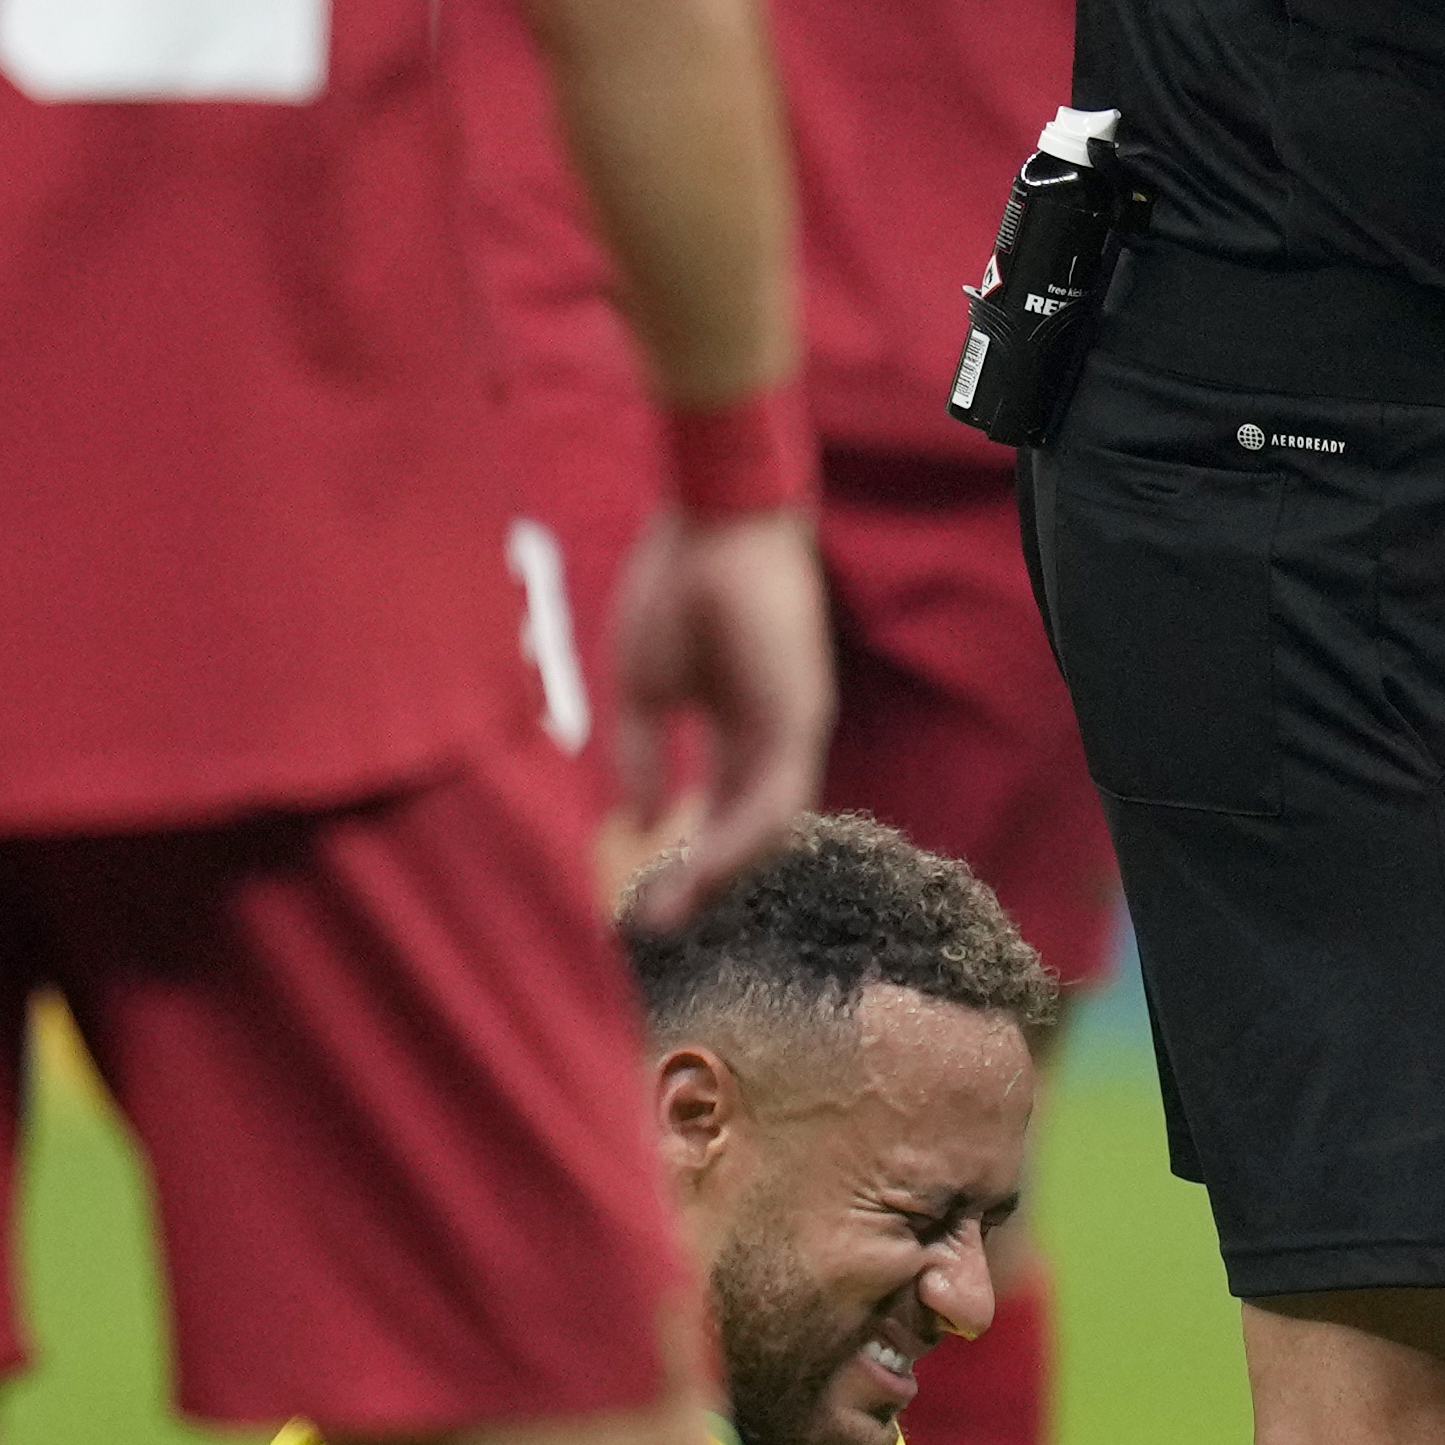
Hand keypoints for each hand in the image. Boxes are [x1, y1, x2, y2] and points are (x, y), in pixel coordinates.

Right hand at [608, 503, 833, 925]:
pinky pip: (778, 797)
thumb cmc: (674, 586)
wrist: (708, 521)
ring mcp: (792, 727)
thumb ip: (643, 756)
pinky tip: (703, 869)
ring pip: (767, 824)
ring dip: (722, 872)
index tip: (647, 895)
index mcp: (735, 721)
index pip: (719, 805)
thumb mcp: (643, 689)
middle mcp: (771, 733)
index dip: (684, 853)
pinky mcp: (802, 719)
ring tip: (676, 910)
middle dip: (704, 879)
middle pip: (746, 826)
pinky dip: (741, 838)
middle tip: (661, 923)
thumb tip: (642, 822)